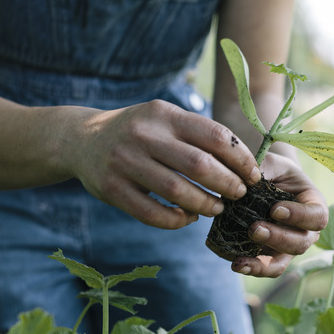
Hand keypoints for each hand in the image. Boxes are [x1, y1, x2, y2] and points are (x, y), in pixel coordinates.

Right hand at [68, 99, 260, 228]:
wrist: (80, 140)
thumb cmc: (138, 132)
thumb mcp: (163, 118)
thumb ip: (196, 134)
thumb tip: (243, 163)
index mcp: (164, 114)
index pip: (215, 136)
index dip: (240, 159)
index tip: (253, 175)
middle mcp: (144, 135)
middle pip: (199, 165)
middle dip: (227, 184)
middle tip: (238, 194)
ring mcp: (124, 162)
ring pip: (177, 191)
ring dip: (204, 205)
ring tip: (216, 208)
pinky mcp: (111, 189)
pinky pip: (151, 213)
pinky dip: (176, 220)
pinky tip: (187, 218)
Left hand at [231, 153, 327, 277]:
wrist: (265, 181)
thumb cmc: (273, 169)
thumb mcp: (271, 163)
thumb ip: (264, 168)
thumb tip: (246, 180)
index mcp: (314, 205)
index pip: (317, 217)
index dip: (299, 216)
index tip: (275, 209)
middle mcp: (306, 230)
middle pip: (301, 243)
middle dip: (277, 239)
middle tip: (254, 229)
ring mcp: (288, 245)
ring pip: (282, 262)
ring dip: (262, 262)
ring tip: (241, 259)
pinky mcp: (270, 254)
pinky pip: (265, 267)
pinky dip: (251, 268)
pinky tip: (235, 264)